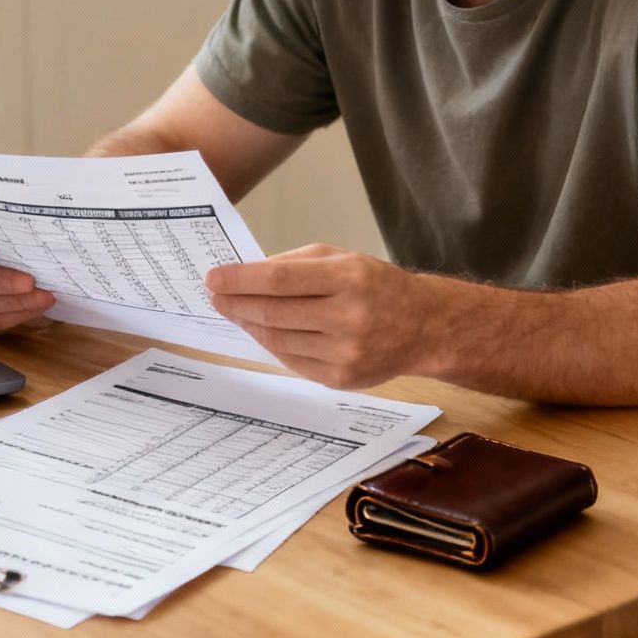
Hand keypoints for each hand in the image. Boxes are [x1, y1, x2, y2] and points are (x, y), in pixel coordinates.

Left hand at [205, 244, 445, 388]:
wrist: (424, 327)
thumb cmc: (377, 286)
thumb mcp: (343, 259)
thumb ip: (296, 264)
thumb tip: (246, 277)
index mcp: (348, 278)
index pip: (281, 278)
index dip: (241, 280)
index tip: (214, 278)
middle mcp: (348, 317)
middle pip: (274, 312)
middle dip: (236, 304)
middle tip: (215, 296)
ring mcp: (344, 353)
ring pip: (278, 339)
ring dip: (249, 325)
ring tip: (235, 312)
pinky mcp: (341, 379)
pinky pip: (291, 360)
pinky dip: (271, 344)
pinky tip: (261, 331)